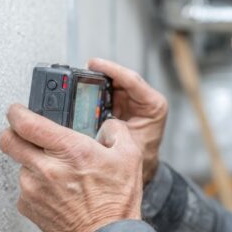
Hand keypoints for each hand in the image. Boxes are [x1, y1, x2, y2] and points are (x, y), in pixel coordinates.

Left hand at [0, 104, 142, 231]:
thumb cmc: (116, 202)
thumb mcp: (129, 157)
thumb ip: (116, 131)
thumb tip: (107, 125)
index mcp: (68, 150)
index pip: (25, 123)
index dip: (17, 112)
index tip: (18, 110)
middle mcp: (45, 168)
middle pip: (8, 140)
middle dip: (13, 132)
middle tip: (25, 133)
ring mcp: (33, 189)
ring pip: (19, 164)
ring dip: (30, 162)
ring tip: (55, 171)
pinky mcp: (28, 207)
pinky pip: (24, 188)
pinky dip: (35, 185)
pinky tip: (55, 191)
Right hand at [88, 58, 167, 183]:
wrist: (143, 167)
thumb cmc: (141, 156)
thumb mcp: (128, 143)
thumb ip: (115, 131)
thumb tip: (95, 120)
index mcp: (153, 105)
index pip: (132, 80)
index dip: (112, 69)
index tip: (94, 64)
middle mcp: (144, 99)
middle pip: (119, 78)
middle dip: (100, 74)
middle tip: (80, 71)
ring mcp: (132, 100)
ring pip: (111, 84)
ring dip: (95, 82)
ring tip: (77, 81)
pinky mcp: (121, 104)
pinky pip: (106, 93)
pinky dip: (93, 92)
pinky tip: (80, 92)